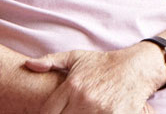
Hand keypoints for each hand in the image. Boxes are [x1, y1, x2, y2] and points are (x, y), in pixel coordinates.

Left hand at [25, 45, 161, 113]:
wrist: (136, 68)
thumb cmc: (104, 64)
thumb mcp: (77, 57)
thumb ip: (51, 60)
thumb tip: (28, 64)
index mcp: (72, 86)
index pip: (47, 112)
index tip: (52, 113)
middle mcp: (84, 99)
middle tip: (70, 111)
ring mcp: (100, 110)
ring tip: (82, 111)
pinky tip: (96, 112)